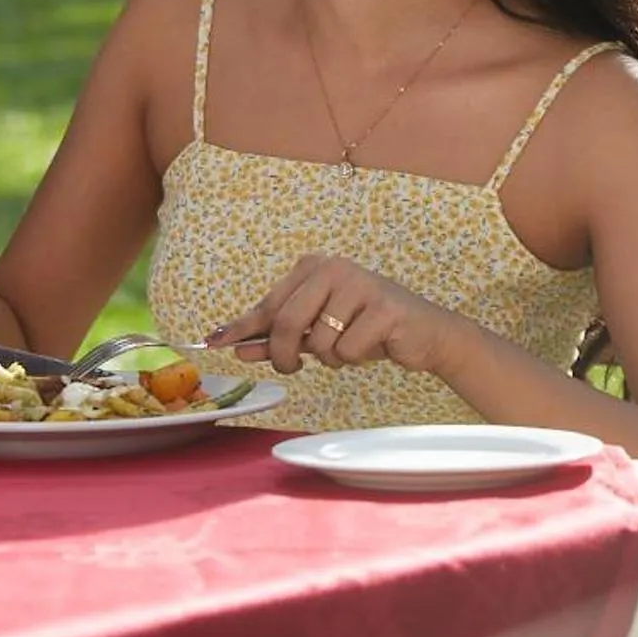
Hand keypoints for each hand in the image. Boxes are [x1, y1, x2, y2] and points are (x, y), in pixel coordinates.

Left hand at [205, 253, 464, 378]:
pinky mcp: (383, 307)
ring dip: (330, 358)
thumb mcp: (317, 332)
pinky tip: (372, 345)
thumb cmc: (365, 330)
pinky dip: (355, 358)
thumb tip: (237, 347)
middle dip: (284, 355)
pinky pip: (347, 350)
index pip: (268, 305)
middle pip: (287, 323)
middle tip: (291, 368)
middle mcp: (332, 268)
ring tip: (350, 345)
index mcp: (312, 267)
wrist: (423, 334)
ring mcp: (359, 284)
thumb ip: (279, 337)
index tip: (214, 341)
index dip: (241, 328)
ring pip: (319, 342)